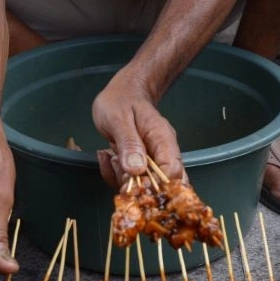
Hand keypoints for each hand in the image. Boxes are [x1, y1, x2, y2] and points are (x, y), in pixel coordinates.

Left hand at [93, 68, 185, 189]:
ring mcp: (153, 162)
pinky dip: (116, 175)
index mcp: (163, 140)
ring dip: (123, 179)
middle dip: (138, 187)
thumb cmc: (121, 100)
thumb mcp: (119, 118)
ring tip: (111, 156)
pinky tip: (108, 158)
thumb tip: (137, 170)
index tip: (134, 181)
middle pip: (164, 186)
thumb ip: (129, 143)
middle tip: (119, 168)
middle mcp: (163, 154)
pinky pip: (131, 182)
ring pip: (145, 187)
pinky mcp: (142, 167)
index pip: (172, 172)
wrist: (122, 93)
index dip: (155, 184)